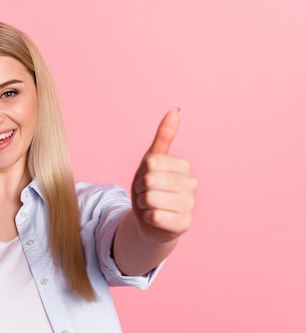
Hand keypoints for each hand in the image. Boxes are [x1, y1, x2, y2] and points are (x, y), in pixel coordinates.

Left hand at [131, 107, 196, 242]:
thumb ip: (163, 136)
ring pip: (151, 198)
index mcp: (184, 166)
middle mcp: (192, 184)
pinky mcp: (184, 224)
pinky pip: (155, 216)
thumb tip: (176, 109)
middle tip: (147, 194)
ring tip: (151, 206)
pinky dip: (148, 218)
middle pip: (150, 180)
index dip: (142, 172)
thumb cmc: (151, 188)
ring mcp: (190, 205)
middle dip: (140, 189)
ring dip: (143, 204)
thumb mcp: (152, 161)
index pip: (150, 162)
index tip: (147, 178)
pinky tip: (155, 219)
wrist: (150, 220)